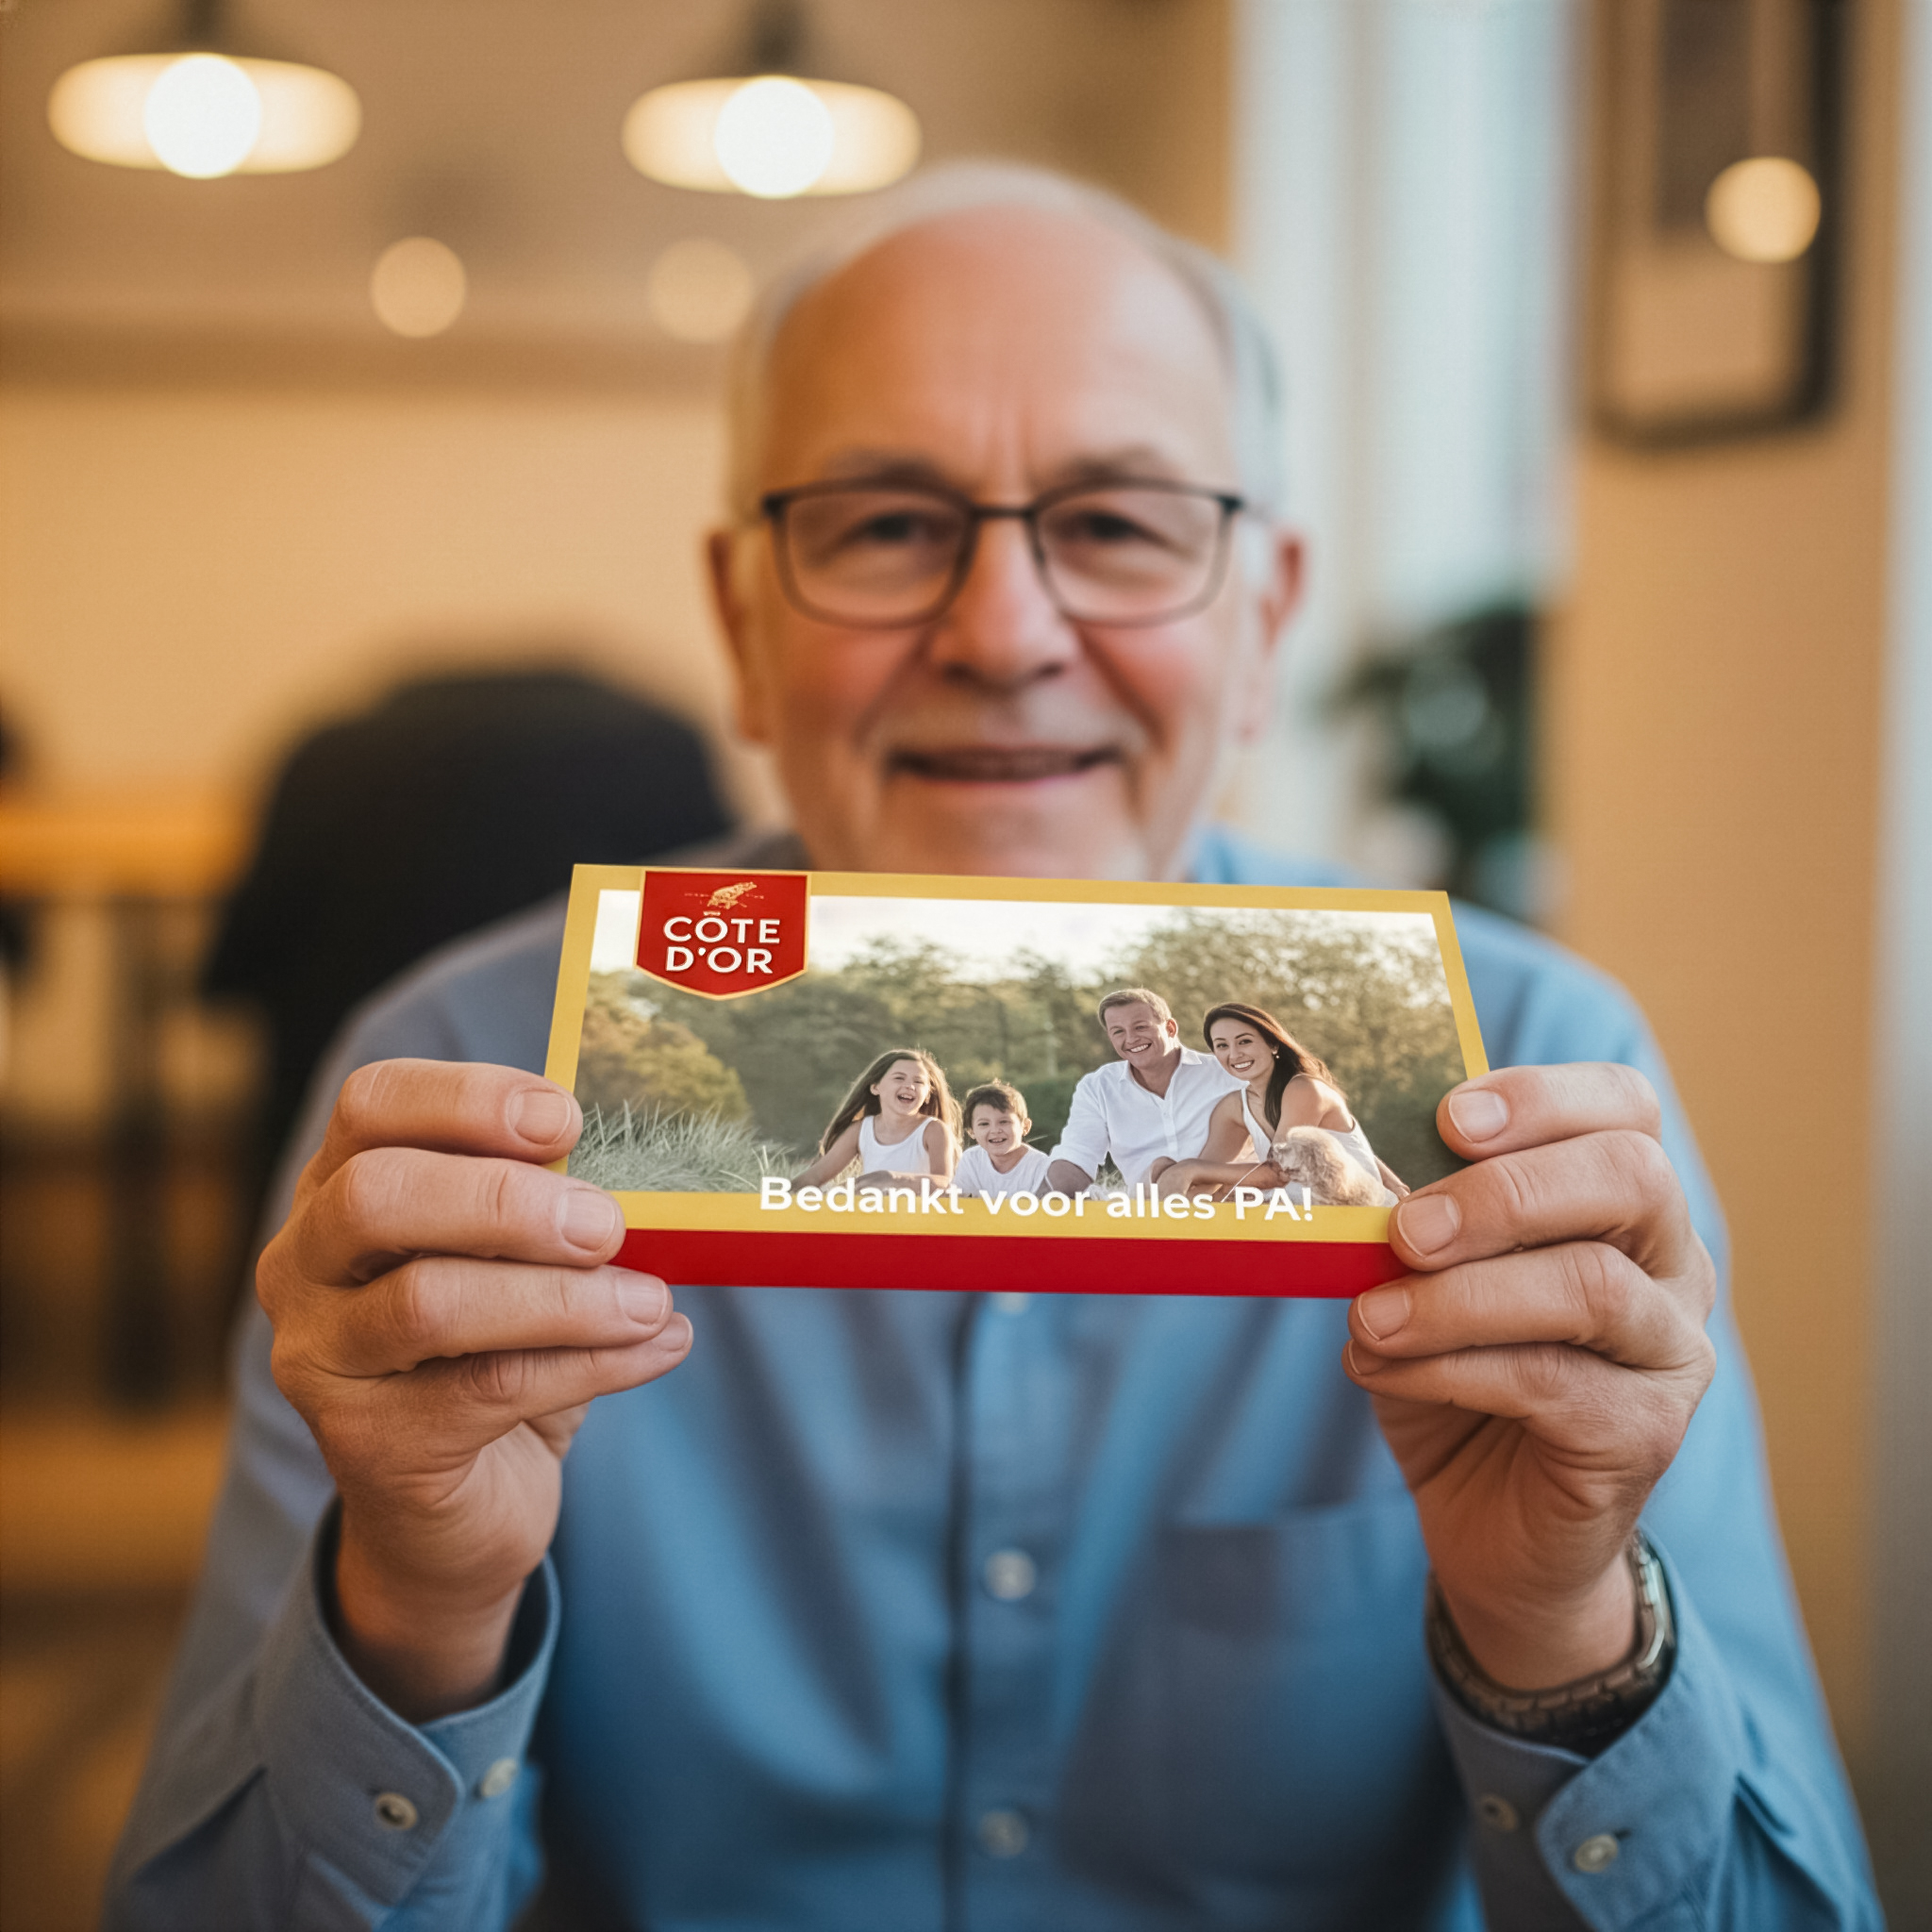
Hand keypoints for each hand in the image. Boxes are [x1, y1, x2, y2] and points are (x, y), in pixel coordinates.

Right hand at [257, 1060, 691, 1719]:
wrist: (459, 1507)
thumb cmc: (496, 1350)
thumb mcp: (519, 1262)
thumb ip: (554, 1209)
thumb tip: (658, 1175)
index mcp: (340, 1186)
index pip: (371, 1106)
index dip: (467, 1098)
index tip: (566, 1118)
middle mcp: (304, 1264)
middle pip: (376, 1197)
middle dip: (504, 1201)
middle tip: (605, 1224)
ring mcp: (321, 1359)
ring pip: (428, 1303)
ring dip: (562, 1297)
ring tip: (650, 1301)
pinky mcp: (368, 1445)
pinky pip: (486, 1389)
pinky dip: (591, 1363)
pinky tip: (657, 1347)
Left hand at [1343, 1064, 1715, 1689]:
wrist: (1491, 1526)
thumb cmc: (1457, 1374)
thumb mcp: (1424, 1281)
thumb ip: (1411, 1222)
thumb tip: (1339, 1173)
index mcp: (1623, 1201)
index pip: (1625, 1109)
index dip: (1543, 1097)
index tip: (1449, 1117)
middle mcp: (1672, 1264)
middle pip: (1631, 1179)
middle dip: (1504, 1192)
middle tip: (1405, 1228)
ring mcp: (1671, 1351)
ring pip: (1591, 1287)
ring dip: (1460, 1295)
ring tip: (1370, 1317)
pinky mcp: (1645, 1433)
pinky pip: (1552, 1382)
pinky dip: (1450, 1367)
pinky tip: (1383, 1369)